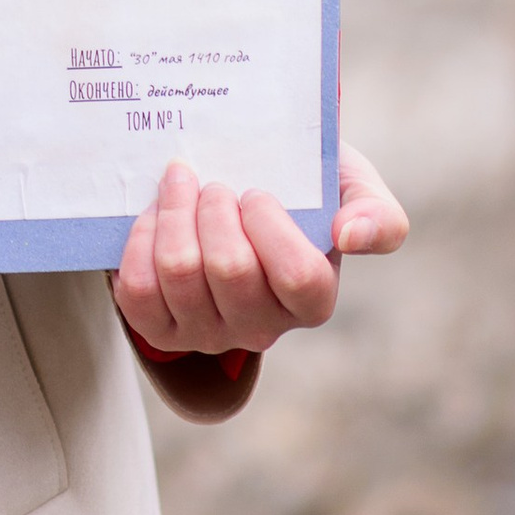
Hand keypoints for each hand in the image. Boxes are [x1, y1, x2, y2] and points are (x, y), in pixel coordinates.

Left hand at [113, 144, 407, 359]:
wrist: (237, 188)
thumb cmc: (299, 188)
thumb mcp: (349, 189)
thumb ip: (377, 213)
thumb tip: (352, 235)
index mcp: (313, 299)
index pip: (300, 278)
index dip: (271, 228)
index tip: (256, 192)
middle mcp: (262, 327)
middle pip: (231, 271)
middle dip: (214, 210)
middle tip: (214, 181)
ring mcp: (208, 333)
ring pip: (179, 275)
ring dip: (174, 214)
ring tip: (181, 183)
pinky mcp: (161, 329)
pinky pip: (137, 293)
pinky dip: (139, 243)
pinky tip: (153, 216)